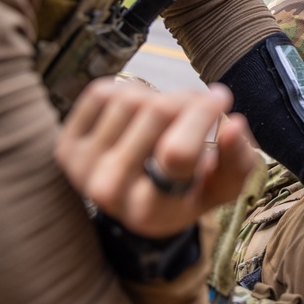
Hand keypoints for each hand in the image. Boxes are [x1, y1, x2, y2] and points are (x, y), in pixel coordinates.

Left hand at [55, 78, 256, 238]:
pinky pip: (103, 93)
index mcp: (151, 211)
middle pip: (156, 113)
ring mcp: (82, 169)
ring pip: (131, 98)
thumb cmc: (188, 190)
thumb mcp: (222, 186)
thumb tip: (233, 124)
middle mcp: (109, 193)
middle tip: (201, 104)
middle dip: (188, 100)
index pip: (177, 151)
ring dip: (160, 97)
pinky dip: (129, 92)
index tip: (222, 98)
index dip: (205, 115)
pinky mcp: (66, 147)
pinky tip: (140, 114)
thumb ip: (237, 160)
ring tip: (170, 116)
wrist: (137, 203)